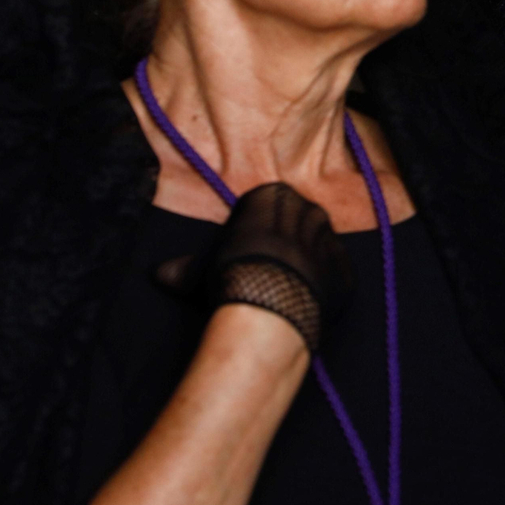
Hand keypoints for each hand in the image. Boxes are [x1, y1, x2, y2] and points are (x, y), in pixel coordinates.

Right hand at [155, 182, 353, 351]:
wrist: (270, 308)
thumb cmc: (231, 277)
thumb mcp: (200, 269)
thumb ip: (185, 268)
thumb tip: (158, 274)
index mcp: (275, 196)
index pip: (266, 204)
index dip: (255, 227)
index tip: (245, 248)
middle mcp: (310, 211)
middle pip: (297, 221)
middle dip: (285, 241)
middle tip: (266, 268)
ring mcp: (332, 239)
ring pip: (319, 246)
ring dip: (306, 261)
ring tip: (284, 286)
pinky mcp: (346, 269)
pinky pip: (336, 274)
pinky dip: (324, 285)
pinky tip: (306, 302)